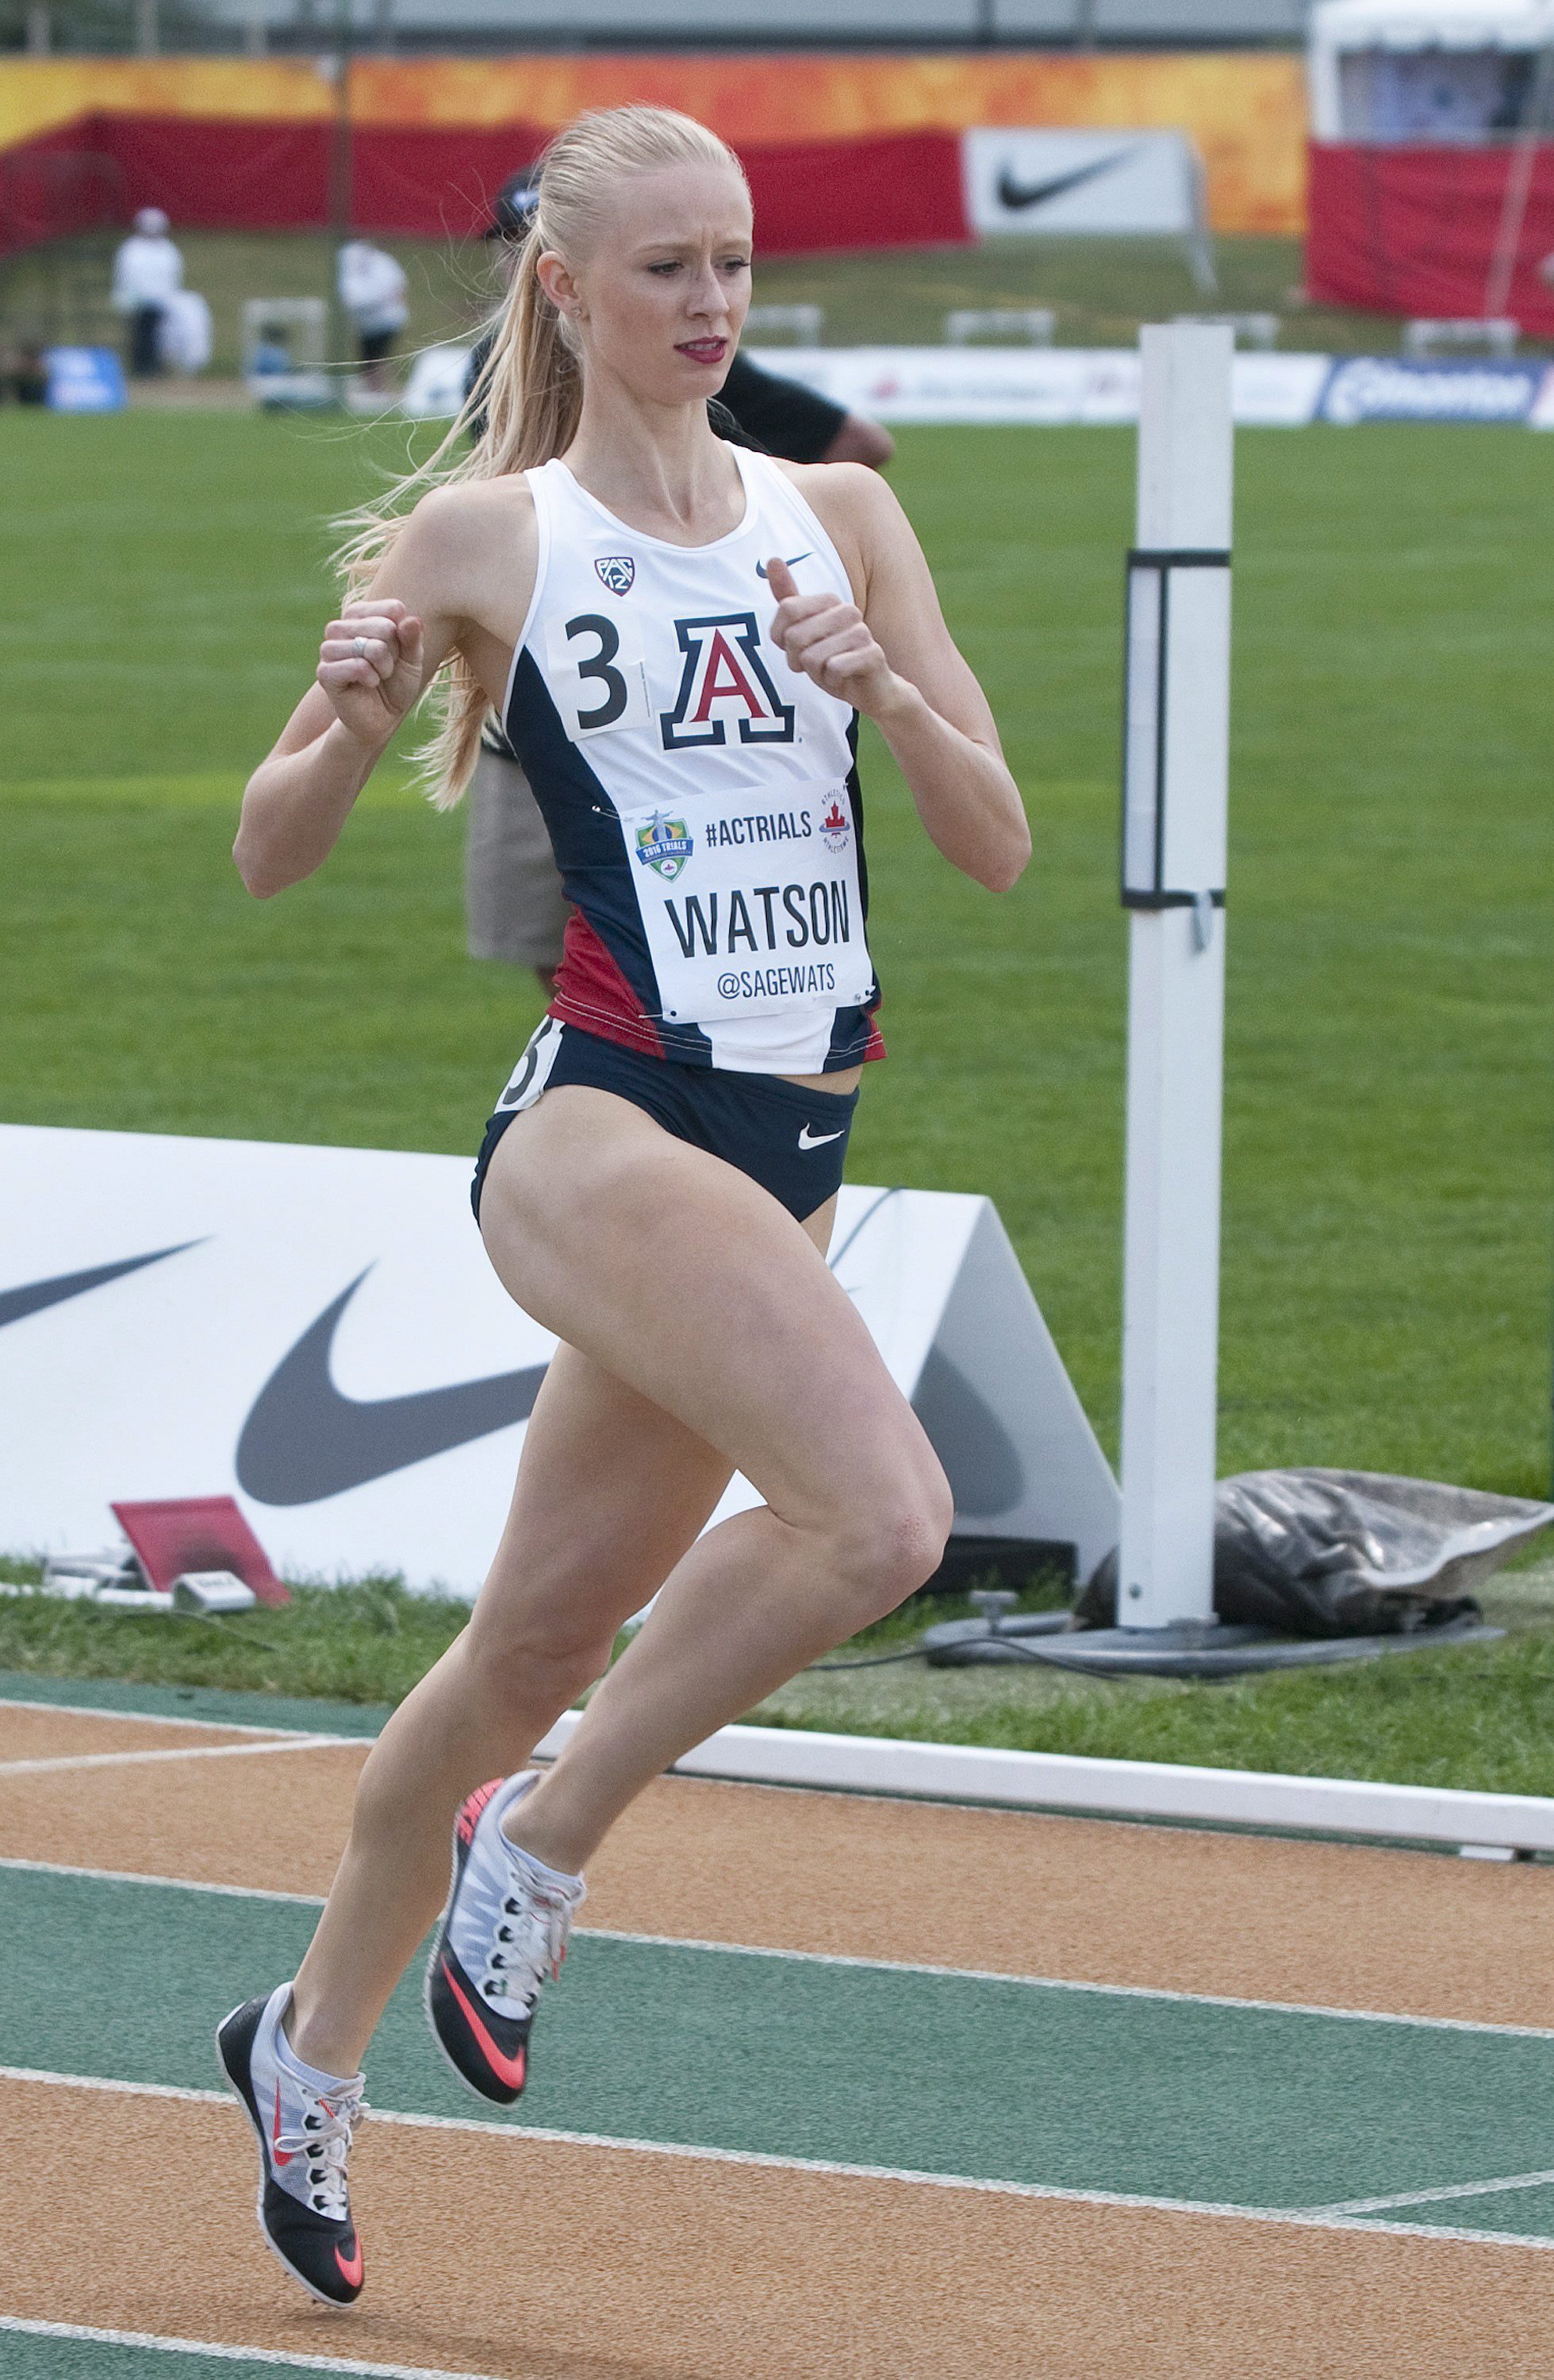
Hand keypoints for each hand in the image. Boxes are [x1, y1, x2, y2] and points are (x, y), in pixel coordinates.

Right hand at [317, 597, 425, 748]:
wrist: (381, 718)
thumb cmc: (395, 684)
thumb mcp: (412, 660)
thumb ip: (412, 639)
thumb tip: (412, 619)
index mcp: (360, 615)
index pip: (392, 609)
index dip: (403, 634)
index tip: (397, 651)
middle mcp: (340, 627)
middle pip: (383, 626)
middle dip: (394, 653)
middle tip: (386, 668)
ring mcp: (329, 649)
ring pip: (369, 646)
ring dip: (383, 667)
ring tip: (378, 677)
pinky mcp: (324, 672)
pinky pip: (356, 666)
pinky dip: (370, 678)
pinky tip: (368, 684)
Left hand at [765, 557, 907, 722]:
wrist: (871, 689)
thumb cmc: (834, 659)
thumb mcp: (805, 631)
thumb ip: (788, 599)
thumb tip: (772, 559)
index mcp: (830, 601)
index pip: (786, 609)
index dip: (781, 637)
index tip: (795, 648)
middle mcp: (848, 611)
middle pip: (795, 636)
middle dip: (797, 660)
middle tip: (815, 665)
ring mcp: (862, 632)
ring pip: (811, 657)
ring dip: (815, 673)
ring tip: (831, 671)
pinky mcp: (872, 655)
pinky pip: (833, 668)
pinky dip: (831, 680)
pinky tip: (843, 679)